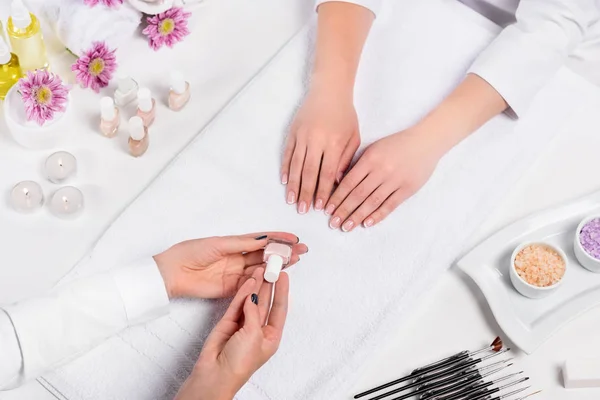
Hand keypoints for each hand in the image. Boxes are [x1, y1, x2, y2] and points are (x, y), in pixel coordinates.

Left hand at [153, 232, 306, 298]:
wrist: (172, 273)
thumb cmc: (191, 253)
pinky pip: (251, 283)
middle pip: (265, 254)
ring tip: (295, 260)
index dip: (277, 238)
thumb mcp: (218, 244)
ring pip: (261, 268)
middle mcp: (237, 257)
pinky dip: (264, 279)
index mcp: (233, 243)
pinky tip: (277, 275)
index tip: (293, 237)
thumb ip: (242, 244)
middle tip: (301, 250)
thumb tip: (264, 239)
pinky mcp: (232, 288)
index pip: (260, 239)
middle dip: (283, 251)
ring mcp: (236, 273)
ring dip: (278, 265)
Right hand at [175, 268, 288, 399]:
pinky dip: (242, 292)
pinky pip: (237, 303)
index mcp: (271, 337)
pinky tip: (249, 280)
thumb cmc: (240, 363)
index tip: (284, 276)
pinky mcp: (228, 322)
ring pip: (251, 300)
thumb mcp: (254, 336)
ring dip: (256, 285)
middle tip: (271, 267)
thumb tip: (252, 296)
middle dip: (268, 285)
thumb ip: (254, 313)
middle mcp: (258, 330)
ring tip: (260, 268)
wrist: (216, 374)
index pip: (279, 309)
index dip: (282, 292)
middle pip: (266, 302)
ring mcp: (243, 325)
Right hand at [281, 84, 359, 213]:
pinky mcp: (293, 132)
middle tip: (303, 210)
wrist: (329, 90)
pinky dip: (286, 168)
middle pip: (310, 173)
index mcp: (333, 143)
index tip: (320, 206)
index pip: (327, 173)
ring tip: (292, 200)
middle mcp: (316, 140)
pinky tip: (285, 181)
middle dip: (306, 193)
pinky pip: (288, 153)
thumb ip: (346, 160)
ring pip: (296, 165)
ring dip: (294, 185)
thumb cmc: (345, 115)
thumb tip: (336, 182)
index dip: (323, 191)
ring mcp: (302, 136)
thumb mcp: (353, 137)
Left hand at [326, 129, 442, 230]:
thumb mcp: (374, 148)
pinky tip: (366, 224)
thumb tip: (339, 183)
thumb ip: (359, 164)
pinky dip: (377, 215)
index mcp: (370, 159)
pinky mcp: (407, 189)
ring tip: (346, 226)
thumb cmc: (396, 144)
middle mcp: (381, 170)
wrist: (425, 142)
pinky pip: (390, 205)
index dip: (337, 197)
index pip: (349, 182)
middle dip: (343, 210)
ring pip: (372, 202)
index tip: (327, 209)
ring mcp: (395, 181)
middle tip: (333, 222)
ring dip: (357, 216)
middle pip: (358, 194)